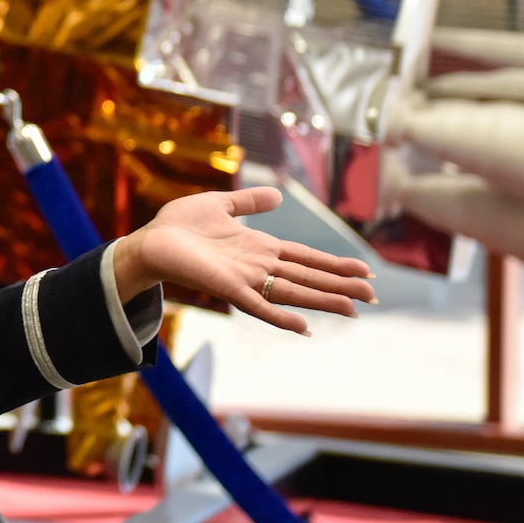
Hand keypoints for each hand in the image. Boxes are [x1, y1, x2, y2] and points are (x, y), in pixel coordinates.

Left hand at [112, 187, 374, 335]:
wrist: (149, 241)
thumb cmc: (179, 225)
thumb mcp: (221, 205)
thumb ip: (249, 202)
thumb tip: (277, 195)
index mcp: (260, 248)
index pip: (305, 257)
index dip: (334, 264)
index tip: (364, 270)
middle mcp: (258, 266)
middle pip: (307, 277)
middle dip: (339, 285)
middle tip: (373, 295)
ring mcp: (245, 279)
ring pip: (293, 291)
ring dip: (322, 300)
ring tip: (353, 308)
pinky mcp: (227, 287)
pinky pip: (258, 305)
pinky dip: (281, 316)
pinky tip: (304, 326)